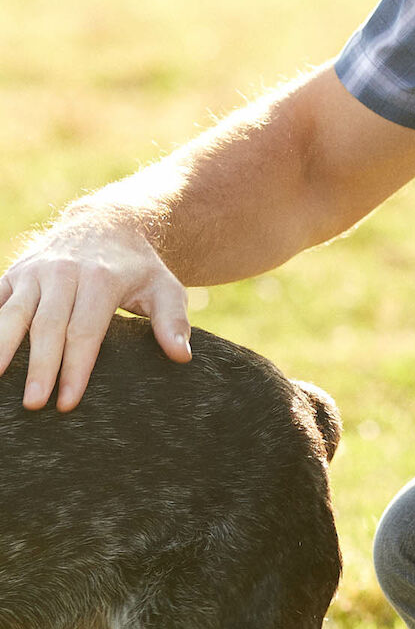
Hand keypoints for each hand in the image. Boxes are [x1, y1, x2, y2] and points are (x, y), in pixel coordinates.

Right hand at [0, 219, 190, 410]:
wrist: (106, 223)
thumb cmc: (139, 267)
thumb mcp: (166, 288)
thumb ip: (173, 321)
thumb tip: (182, 357)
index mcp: (100, 280)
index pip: (84, 333)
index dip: (75, 369)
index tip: (68, 403)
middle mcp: (62, 273)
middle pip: (47, 328)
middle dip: (39, 368)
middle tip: (33, 405)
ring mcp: (34, 272)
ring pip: (12, 314)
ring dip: (2, 349)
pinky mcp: (15, 273)